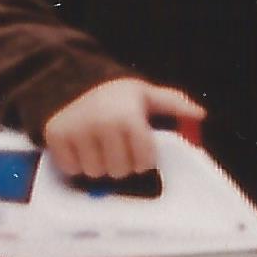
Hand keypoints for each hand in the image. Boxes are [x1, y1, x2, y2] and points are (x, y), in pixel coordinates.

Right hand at [42, 74, 206, 182]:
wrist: (74, 83)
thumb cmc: (118, 96)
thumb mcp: (148, 95)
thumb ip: (175, 104)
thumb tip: (200, 114)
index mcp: (128, 116)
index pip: (143, 161)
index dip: (144, 160)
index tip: (141, 151)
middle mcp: (101, 123)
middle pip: (119, 171)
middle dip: (123, 164)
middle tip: (119, 149)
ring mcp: (75, 131)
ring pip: (95, 173)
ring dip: (100, 166)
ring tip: (100, 148)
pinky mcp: (55, 137)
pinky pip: (71, 169)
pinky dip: (77, 164)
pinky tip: (83, 148)